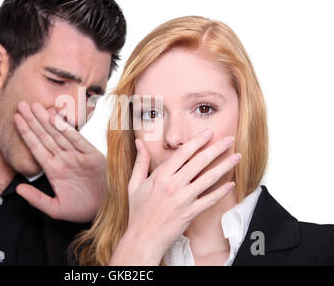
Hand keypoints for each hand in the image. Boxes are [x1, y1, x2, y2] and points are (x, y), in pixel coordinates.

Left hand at [14, 101, 106, 222]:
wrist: (104, 211)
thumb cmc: (81, 209)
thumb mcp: (55, 209)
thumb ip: (37, 199)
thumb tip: (18, 188)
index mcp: (53, 170)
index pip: (36, 147)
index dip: (26, 132)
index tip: (15, 118)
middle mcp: (64, 159)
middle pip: (45, 136)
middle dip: (33, 120)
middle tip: (21, 104)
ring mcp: (77, 156)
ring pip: (59, 134)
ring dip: (46, 120)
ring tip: (34, 106)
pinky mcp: (92, 156)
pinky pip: (77, 141)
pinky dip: (67, 130)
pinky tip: (56, 119)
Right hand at [110, 129, 239, 264]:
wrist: (143, 238)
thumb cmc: (138, 211)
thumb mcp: (134, 184)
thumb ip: (140, 162)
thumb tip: (139, 142)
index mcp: (160, 176)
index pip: (182, 153)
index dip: (197, 141)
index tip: (208, 133)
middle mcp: (173, 186)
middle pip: (199, 162)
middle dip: (216, 148)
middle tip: (229, 139)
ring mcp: (183, 200)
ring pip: (208, 178)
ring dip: (224, 166)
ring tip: (237, 157)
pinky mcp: (190, 213)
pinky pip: (209, 200)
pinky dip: (221, 191)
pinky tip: (231, 184)